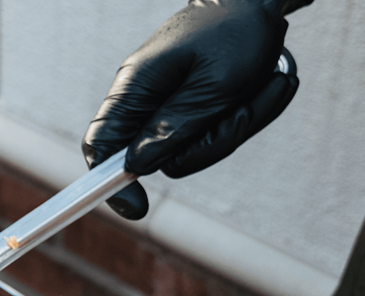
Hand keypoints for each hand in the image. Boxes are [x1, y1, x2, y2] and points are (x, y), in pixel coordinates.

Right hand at [82, 0, 308, 219]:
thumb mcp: (216, 83)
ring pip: (192, 150)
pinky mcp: (191, 107)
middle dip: (209, 142)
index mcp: (135, 85)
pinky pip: (211, 135)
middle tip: (244, 106)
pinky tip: (264, 85)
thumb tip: (138, 164)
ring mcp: (167, 104)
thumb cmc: (237, 31)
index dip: (108, 181)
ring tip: (265, 83)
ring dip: (236, 125)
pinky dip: (244, 116)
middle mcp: (144, 98)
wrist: (259, 0)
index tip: (137, 206)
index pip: (99, 143)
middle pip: (158, 157)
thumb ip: (176, 126)